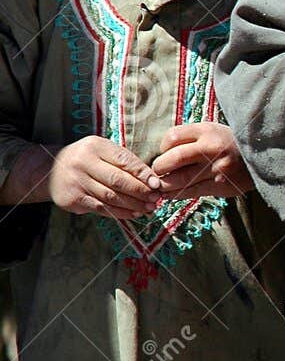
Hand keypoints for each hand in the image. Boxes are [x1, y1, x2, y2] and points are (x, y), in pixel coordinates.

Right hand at [46, 136, 162, 216]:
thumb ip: (124, 162)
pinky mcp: (73, 199)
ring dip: (133, 205)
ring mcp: (76, 181)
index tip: (156, 184)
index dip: (142, 173)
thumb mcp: (102, 151)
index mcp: (95, 146)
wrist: (51, 171)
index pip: (123, 160)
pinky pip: (101, 208)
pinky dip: (120, 213)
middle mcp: (83, 162)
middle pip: (117, 180)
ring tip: (148, 208)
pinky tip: (133, 214)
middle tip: (155, 198)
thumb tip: (152, 180)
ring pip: (111, 197)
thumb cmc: (87, 160)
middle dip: (140, 191)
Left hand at [151, 122, 252, 198]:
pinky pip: (192, 192)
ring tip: (161, 186)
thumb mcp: (211, 131)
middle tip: (157, 172)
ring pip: (181, 179)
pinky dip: (177, 194)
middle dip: (159, 168)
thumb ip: (189, 138)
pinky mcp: (219, 185)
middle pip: (174, 159)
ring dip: (165, 185)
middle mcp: (211, 148)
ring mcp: (216, 168)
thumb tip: (162, 153)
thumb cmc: (228, 143)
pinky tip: (171, 194)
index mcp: (206, 131)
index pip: (173, 137)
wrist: (259, 158)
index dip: (162, 147)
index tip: (164, 153)